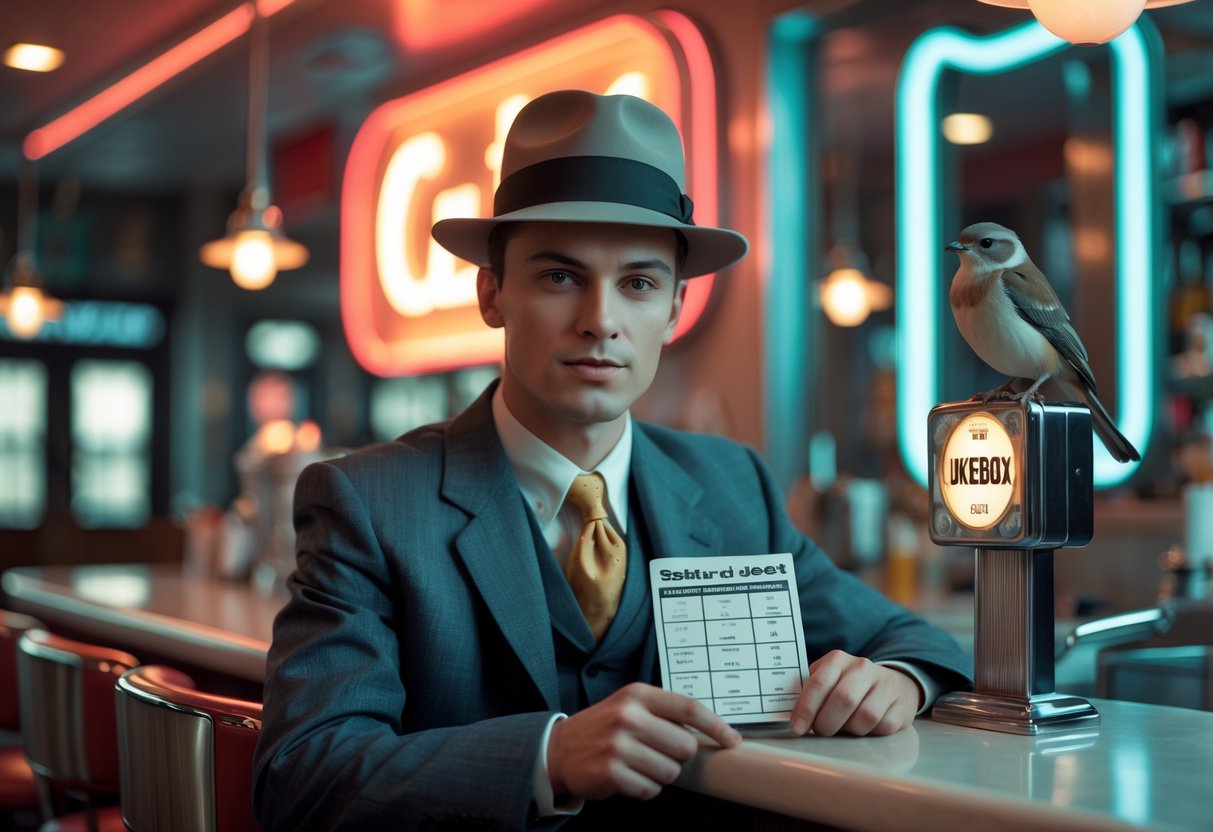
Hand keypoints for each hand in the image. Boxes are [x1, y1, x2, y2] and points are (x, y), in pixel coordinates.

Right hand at [547, 682, 740, 800]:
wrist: (560, 749)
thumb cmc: (605, 727)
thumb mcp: (631, 706)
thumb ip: (665, 712)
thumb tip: (713, 730)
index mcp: (638, 695)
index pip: (689, 709)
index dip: (716, 726)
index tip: (732, 740)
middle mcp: (628, 716)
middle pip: (685, 746)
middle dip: (678, 756)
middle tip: (656, 752)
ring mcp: (617, 745)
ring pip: (670, 772)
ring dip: (660, 774)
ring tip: (639, 764)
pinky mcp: (609, 773)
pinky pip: (650, 790)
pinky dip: (644, 788)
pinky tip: (628, 776)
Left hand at [790, 650, 920, 736]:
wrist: (892, 684)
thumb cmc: (848, 686)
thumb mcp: (827, 679)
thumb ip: (808, 690)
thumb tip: (783, 709)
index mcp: (838, 659)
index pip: (819, 682)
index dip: (806, 708)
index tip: (797, 728)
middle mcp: (862, 667)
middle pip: (843, 700)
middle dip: (827, 723)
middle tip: (821, 731)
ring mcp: (885, 685)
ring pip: (864, 716)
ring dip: (849, 730)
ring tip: (844, 727)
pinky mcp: (901, 705)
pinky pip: (882, 726)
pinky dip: (870, 733)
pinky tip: (865, 727)